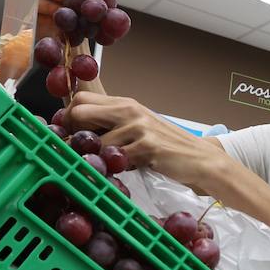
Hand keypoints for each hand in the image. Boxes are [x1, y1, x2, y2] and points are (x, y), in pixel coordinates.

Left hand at [66, 91, 227, 190]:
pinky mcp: (147, 146)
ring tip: (114, 165)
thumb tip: (77, 136)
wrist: (200, 158)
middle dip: (73, 135)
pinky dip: (117, 169)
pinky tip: (130, 170)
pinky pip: (117, 159)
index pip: (80, 99)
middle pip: (79, 112)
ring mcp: (138, 128)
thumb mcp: (138, 128)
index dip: (69, 118)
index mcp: (125, 103)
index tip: (72, 136)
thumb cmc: (168, 147)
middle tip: (82, 152)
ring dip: (99, 159)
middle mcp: (129, 110)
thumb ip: (113, 126)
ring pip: (96, 143)